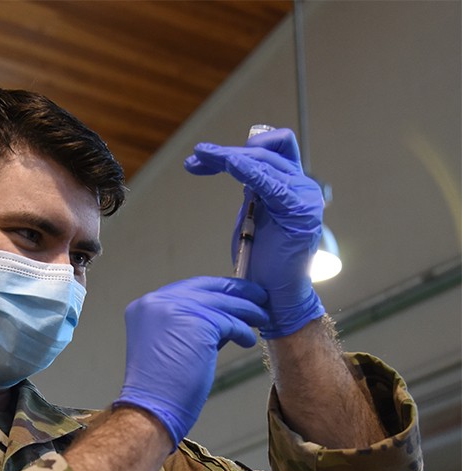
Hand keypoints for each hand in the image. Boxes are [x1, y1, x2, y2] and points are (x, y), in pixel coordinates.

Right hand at [114, 277, 268, 444]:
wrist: (152, 409)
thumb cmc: (161, 386)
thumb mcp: (169, 343)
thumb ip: (189, 323)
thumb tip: (221, 314)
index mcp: (145, 306)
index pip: (188, 287)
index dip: (215, 290)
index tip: (234, 294)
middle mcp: (157, 302)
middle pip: (207, 288)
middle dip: (237, 292)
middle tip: (258, 296)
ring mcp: (176, 309)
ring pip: (223, 303)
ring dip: (247, 311)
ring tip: (262, 318)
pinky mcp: (198, 322)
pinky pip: (230, 322)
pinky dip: (243, 331)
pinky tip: (248, 340)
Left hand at [183, 128, 324, 337]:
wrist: (274, 293)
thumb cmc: (263, 259)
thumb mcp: (254, 214)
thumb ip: (253, 188)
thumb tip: (234, 161)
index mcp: (292, 184)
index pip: (270, 147)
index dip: (239, 146)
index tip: (203, 157)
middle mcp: (301, 185)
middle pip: (262, 151)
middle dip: (225, 153)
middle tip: (196, 158)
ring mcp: (303, 197)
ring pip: (263, 161)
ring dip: (228, 157)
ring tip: (201, 158)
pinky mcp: (299, 212)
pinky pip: (269, 182)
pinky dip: (247, 169)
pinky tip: (228, 164)